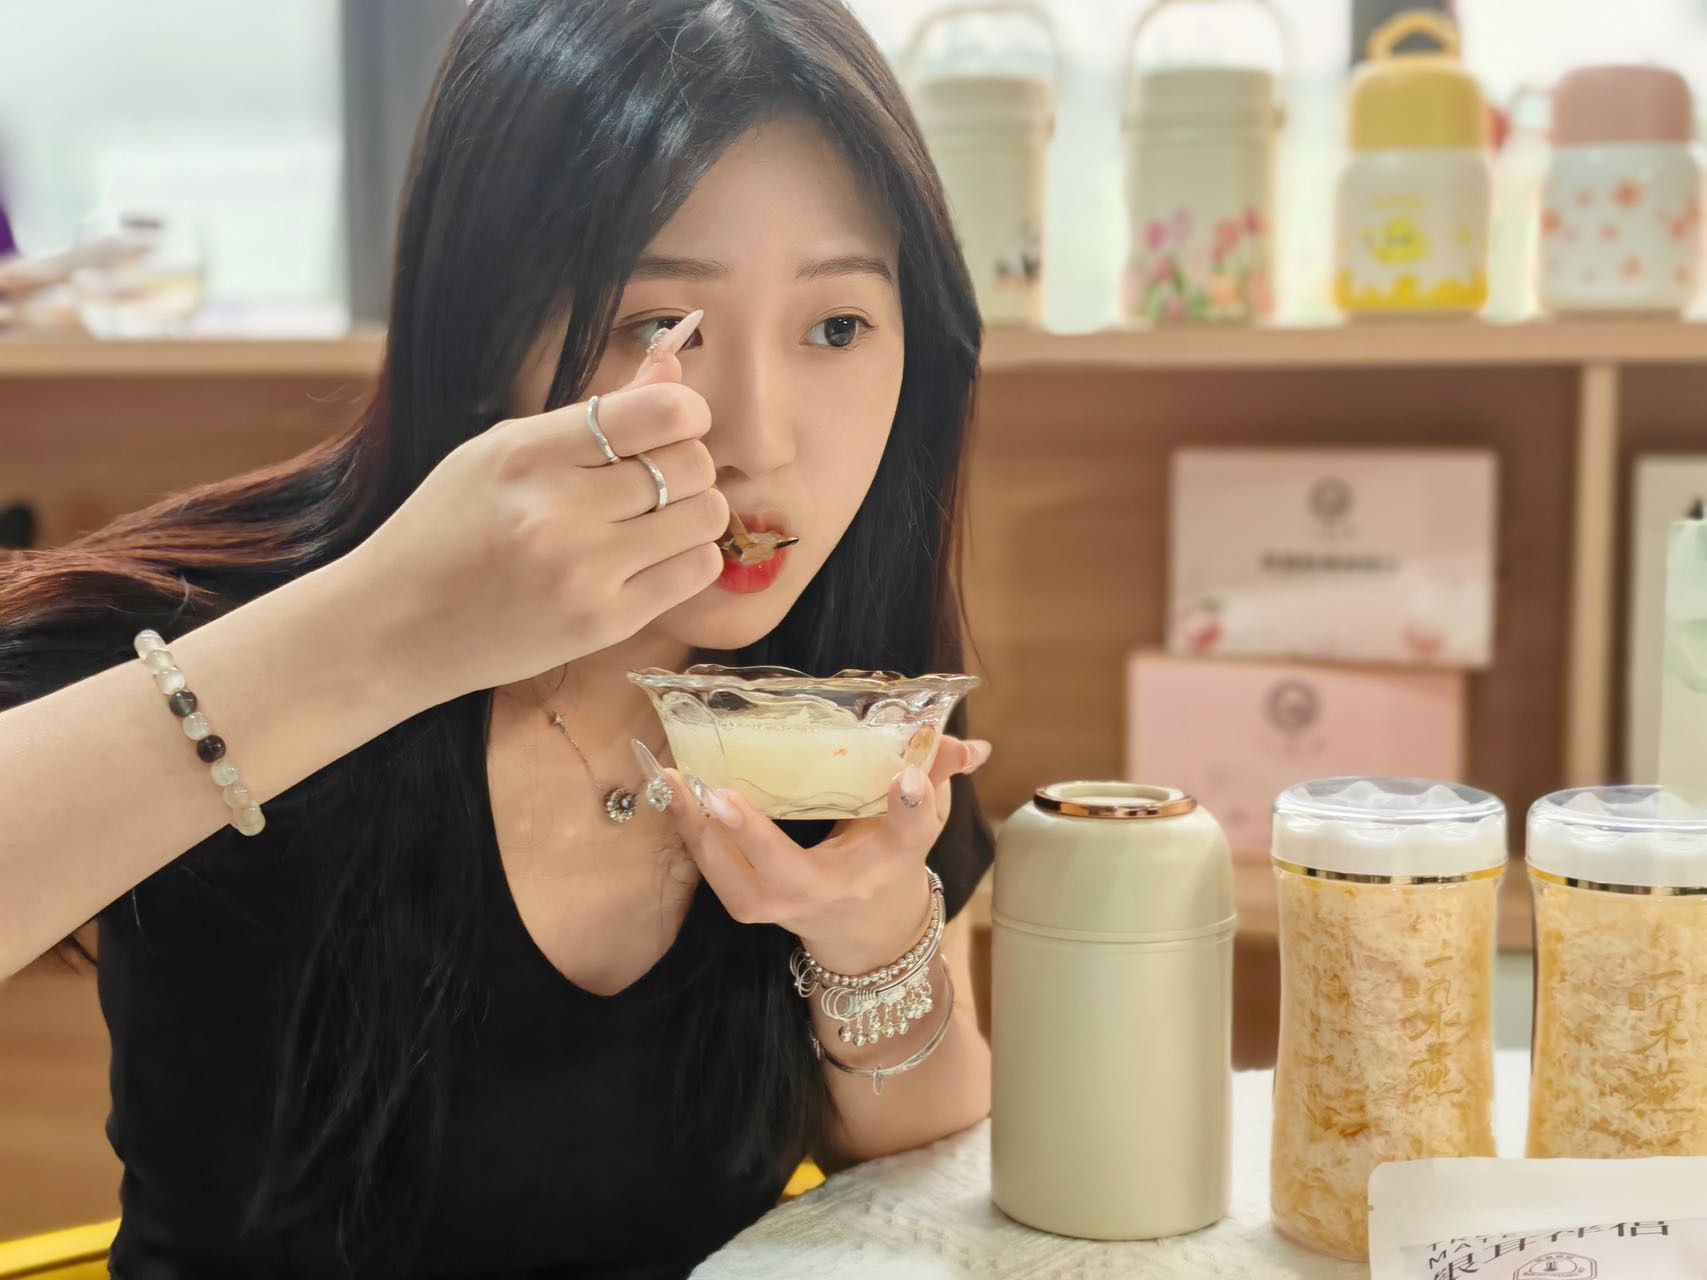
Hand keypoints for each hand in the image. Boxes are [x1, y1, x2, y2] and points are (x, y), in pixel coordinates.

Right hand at [341, 311, 727, 702]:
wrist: (393, 628)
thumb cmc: (445, 531)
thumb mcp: (498, 452)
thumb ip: (591, 414)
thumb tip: (674, 370)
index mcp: (529, 453)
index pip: (660, 412)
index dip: (686, 412)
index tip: (675, 425)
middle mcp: (559, 510)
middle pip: (692, 464)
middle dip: (688, 464)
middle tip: (657, 481)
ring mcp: (584, 572)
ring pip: (706, 517)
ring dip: (693, 513)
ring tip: (655, 521)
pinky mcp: (603, 624)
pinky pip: (697, 572)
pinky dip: (688, 558)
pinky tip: (653, 558)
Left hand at [654, 736, 992, 973]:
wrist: (864, 931)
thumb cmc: (889, 863)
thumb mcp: (919, 824)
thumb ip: (936, 777)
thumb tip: (973, 744)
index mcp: (887, 864)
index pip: (909, 835)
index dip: (911, 808)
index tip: (909, 780)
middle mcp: (830, 892)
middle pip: (789, 874)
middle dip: (753, 837)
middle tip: (720, 794)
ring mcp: (783, 906)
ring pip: (733, 880)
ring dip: (700, 832)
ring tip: (676, 782)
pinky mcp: (749, 903)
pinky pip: (714, 873)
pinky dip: (690, 834)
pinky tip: (671, 794)